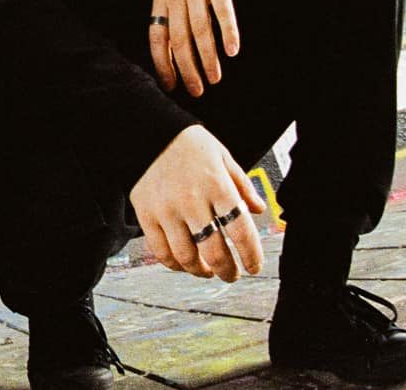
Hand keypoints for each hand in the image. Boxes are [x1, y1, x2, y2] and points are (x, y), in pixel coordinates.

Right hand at [130, 126, 265, 280]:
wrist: (147, 132)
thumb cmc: (188, 143)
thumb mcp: (223, 157)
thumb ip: (242, 185)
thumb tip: (259, 209)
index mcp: (216, 185)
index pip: (241, 231)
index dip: (251, 255)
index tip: (254, 267)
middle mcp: (192, 200)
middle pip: (214, 251)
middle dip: (227, 270)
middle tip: (231, 274)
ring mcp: (167, 210)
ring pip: (186, 257)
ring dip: (201, 271)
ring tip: (208, 271)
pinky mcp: (146, 214)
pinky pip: (160, 250)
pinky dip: (174, 264)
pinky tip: (183, 263)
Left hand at [149, 0, 238, 96]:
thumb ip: (171, 17)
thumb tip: (174, 55)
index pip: (157, 37)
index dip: (162, 63)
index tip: (171, 86)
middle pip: (178, 37)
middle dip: (187, 67)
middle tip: (197, 90)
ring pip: (199, 26)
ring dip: (207, 55)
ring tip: (215, 78)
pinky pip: (222, 7)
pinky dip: (227, 29)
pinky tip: (232, 49)